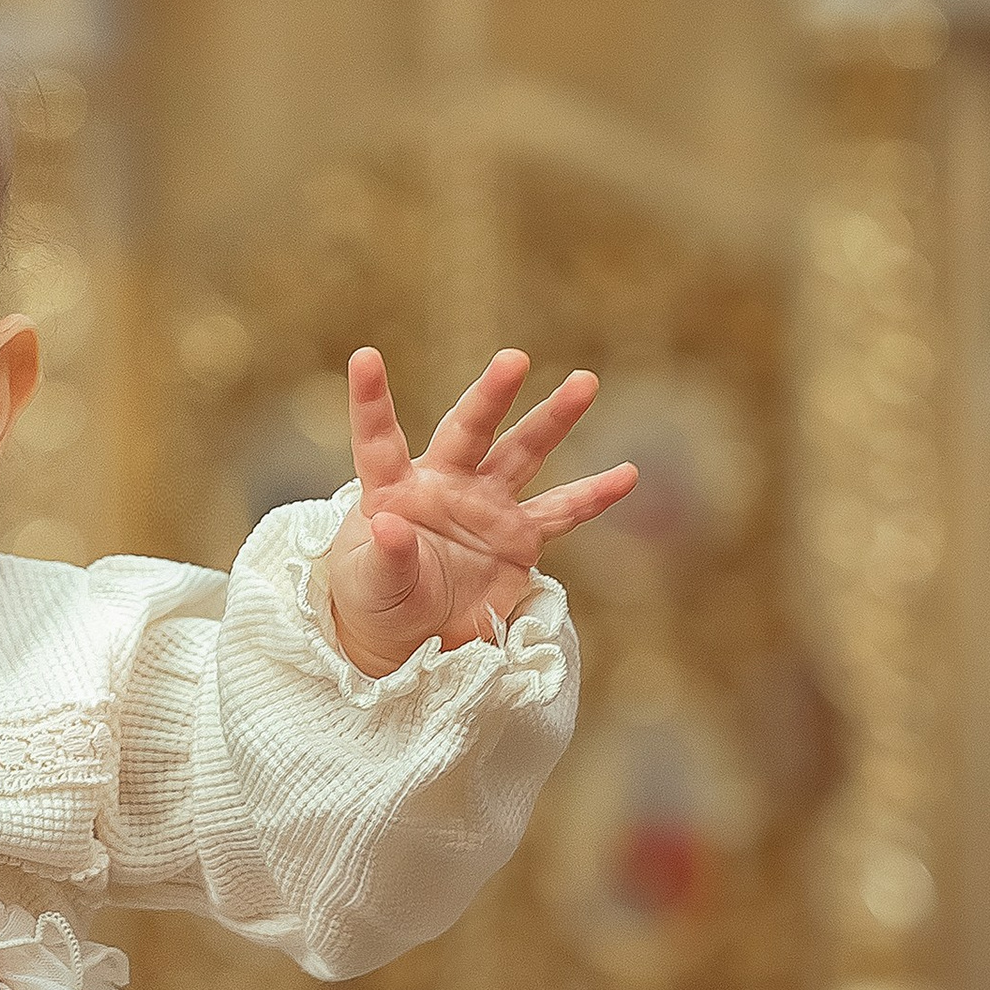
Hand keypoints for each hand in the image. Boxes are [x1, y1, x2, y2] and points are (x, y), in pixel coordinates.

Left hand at [322, 346, 636, 678]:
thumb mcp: (369, 582)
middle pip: (470, 429)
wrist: (412, 632)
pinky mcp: (519, 537)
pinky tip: (626, 474)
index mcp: (393, 488)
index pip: (379, 439)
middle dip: (491, 395)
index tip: (364, 357)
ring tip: (584, 382)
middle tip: (513, 359)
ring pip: (523, 452)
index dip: (371, 400)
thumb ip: (383, 556)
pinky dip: (593, 496)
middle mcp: (445, 483)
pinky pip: (561, 512)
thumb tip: (388, 525)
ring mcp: (486, 505)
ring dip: (552, 419)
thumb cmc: (376, 598)